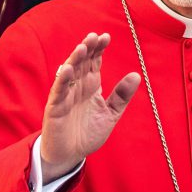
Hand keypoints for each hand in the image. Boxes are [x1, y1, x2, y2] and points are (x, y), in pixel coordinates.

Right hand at [39, 33, 140, 183]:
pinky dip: (62, 80)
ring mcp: (65, 95)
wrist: (71, 155)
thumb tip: (136, 75)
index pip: (94, 62)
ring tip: (82, 47)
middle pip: (82, 63)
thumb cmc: (88, 133)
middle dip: (88, 49)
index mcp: (91, 86)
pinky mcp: (55, 107)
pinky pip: (58, 91)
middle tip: (94, 36)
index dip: (99, 49)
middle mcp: (77, 87)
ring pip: (69, 72)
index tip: (106, 37)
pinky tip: (67, 68)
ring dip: (75, 59)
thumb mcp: (110, 114)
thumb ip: (121, 96)